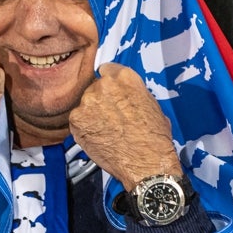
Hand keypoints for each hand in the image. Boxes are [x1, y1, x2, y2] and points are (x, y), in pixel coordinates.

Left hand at [68, 62, 180, 188]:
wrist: (146, 163)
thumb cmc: (155, 138)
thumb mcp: (152, 106)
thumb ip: (134, 94)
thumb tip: (126, 96)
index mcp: (125, 78)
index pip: (107, 70)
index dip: (110, 83)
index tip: (111, 92)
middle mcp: (104, 85)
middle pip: (95, 87)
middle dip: (101, 100)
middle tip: (110, 116)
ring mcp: (88, 102)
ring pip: (85, 104)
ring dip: (91, 113)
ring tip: (106, 130)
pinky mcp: (76, 120)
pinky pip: (77, 120)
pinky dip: (84, 128)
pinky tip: (98, 137)